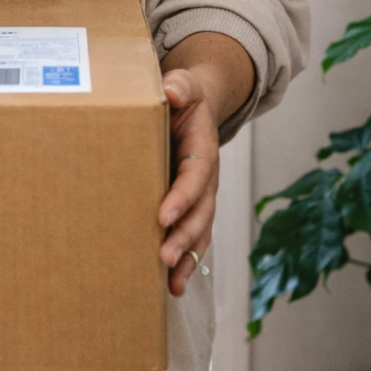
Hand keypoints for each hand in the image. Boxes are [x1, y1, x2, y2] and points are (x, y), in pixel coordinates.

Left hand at [158, 68, 220, 296]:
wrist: (193, 108)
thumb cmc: (182, 97)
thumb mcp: (183, 84)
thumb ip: (180, 87)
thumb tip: (170, 92)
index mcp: (203, 151)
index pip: (195, 176)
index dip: (182, 197)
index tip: (163, 215)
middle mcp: (207, 180)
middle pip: (201, 213)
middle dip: (184, 237)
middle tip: (165, 257)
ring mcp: (200, 198)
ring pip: (199, 233)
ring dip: (187, 258)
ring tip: (172, 283)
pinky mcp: (189, 209)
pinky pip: (191, 238)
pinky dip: (185, 263)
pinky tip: (172, 286)